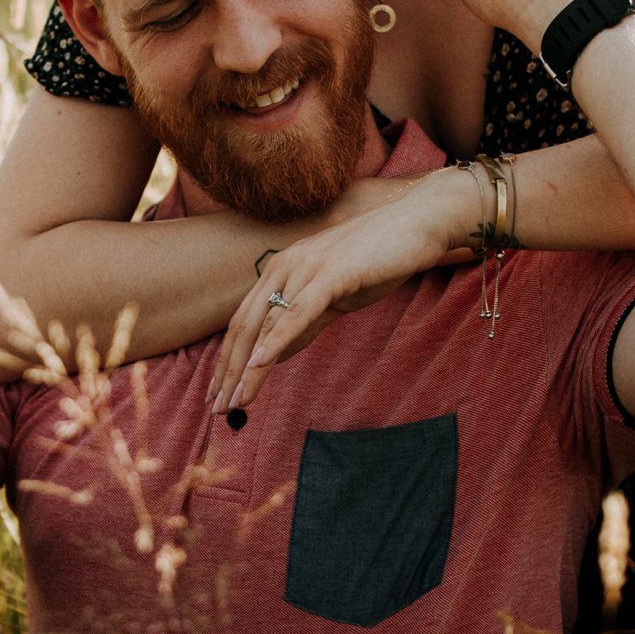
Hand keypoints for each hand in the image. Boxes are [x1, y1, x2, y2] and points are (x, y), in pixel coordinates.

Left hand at [207, 169, 476, 411]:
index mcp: (282, 271)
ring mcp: (305, 268)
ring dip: (246, 367)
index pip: (244, 322)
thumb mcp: (334, 299)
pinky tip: (260, 364)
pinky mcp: (330, 273)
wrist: (418, 224)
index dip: (227, 360)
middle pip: (244, 326)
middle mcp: (284, 267)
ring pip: (266, 324)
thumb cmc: (379, 259)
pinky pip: (298, 312)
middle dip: (228, 371)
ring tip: (233, 401)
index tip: (218, 393)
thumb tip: (276, 354)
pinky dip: (277, 339)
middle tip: (215, 409)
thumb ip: (304, 324)